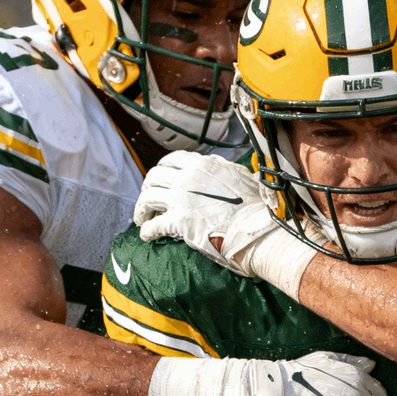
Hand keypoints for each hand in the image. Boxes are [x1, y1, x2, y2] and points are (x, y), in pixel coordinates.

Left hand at [134, 150, 263, 265]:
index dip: (162, 169)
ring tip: (141, 218)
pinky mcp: (178, 222)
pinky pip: (152, 225)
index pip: (172, 160)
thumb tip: (221, 167)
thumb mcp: (242, 177)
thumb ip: (225, 170)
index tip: (160, 179)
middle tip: (149, 200)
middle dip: (147, 187)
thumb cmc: (254, 208)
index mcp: (203, 166)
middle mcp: (188, 179)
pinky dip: (146, 230)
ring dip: (141, 209)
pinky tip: (147, 235)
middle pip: (153, 176)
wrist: (255, 229)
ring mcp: (181, 200)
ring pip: (147, 198)